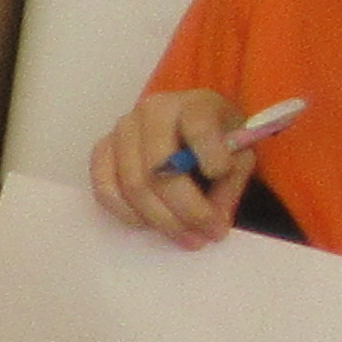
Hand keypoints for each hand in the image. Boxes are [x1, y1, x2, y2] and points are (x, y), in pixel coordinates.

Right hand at [90, 86, 251, 244]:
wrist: (186, 126)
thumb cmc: (216, 139)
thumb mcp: (239, 154)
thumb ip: (231, 185)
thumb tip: (214, 224)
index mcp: (193, 104)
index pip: (199, 128)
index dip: (212, 157)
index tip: (222, 178)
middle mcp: (152, 111)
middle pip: (159, 169)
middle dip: (184, 210)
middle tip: (203, 236)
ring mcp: (122, 130)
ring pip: (133, 186)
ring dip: (160, 220)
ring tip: (185, 237)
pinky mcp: (102, 150)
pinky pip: (105, 191)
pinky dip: (128, 214)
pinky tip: (151, 224)